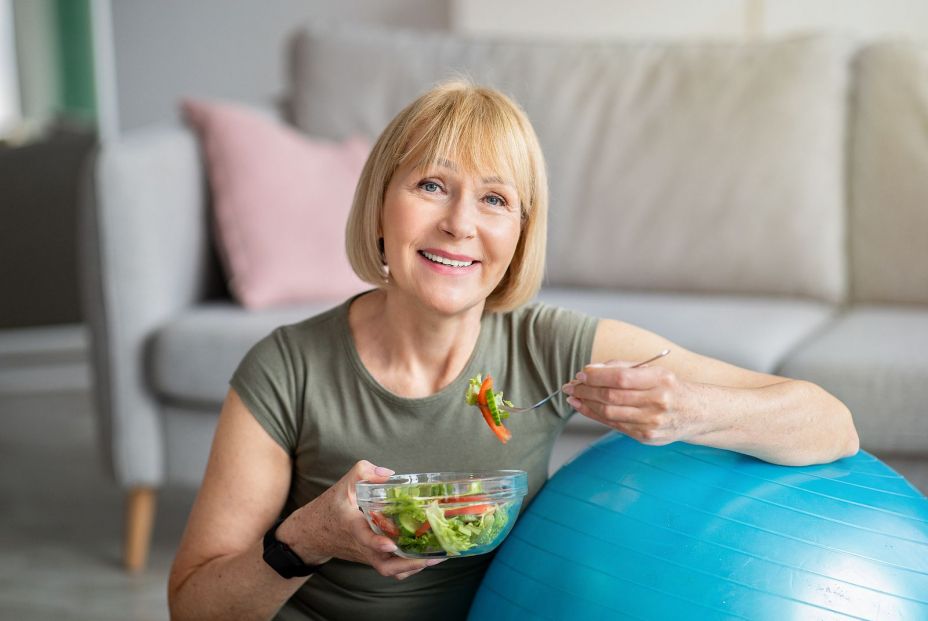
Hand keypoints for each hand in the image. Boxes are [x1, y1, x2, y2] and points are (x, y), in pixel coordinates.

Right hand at [277, 460, 443, 579]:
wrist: (313, 534)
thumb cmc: (329, 508)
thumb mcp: (342, 485)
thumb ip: (363, 472)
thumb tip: (389, 474)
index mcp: (352, 526)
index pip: (363, 538)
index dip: (376, 543)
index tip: (390, 545)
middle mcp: (361, 545)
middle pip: (383, 564)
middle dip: (408, 564)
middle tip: (431, 556)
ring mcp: (366, 555)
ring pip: (389, 570)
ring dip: (412, 567)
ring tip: (435, 557)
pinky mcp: (371, 559)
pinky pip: (389, 569)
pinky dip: (407, 568)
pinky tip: (424, 558)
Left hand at [563, 360, 697, 444]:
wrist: (696, 413)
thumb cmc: (670, 388)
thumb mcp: (654, 370)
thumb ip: (623, 367)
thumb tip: (591, 370)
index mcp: (660, 380)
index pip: (621, 377)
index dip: (597, 376)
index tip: (582, 374)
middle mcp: (658, 402)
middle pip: (612, 396)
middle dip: (586, 390)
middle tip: (571, 386)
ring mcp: (652, 422)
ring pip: (609, 413)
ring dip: (586, 404)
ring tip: (574, 397)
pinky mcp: (646, 436)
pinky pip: (614, 425)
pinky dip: (596, 416)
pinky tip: (585, 408)